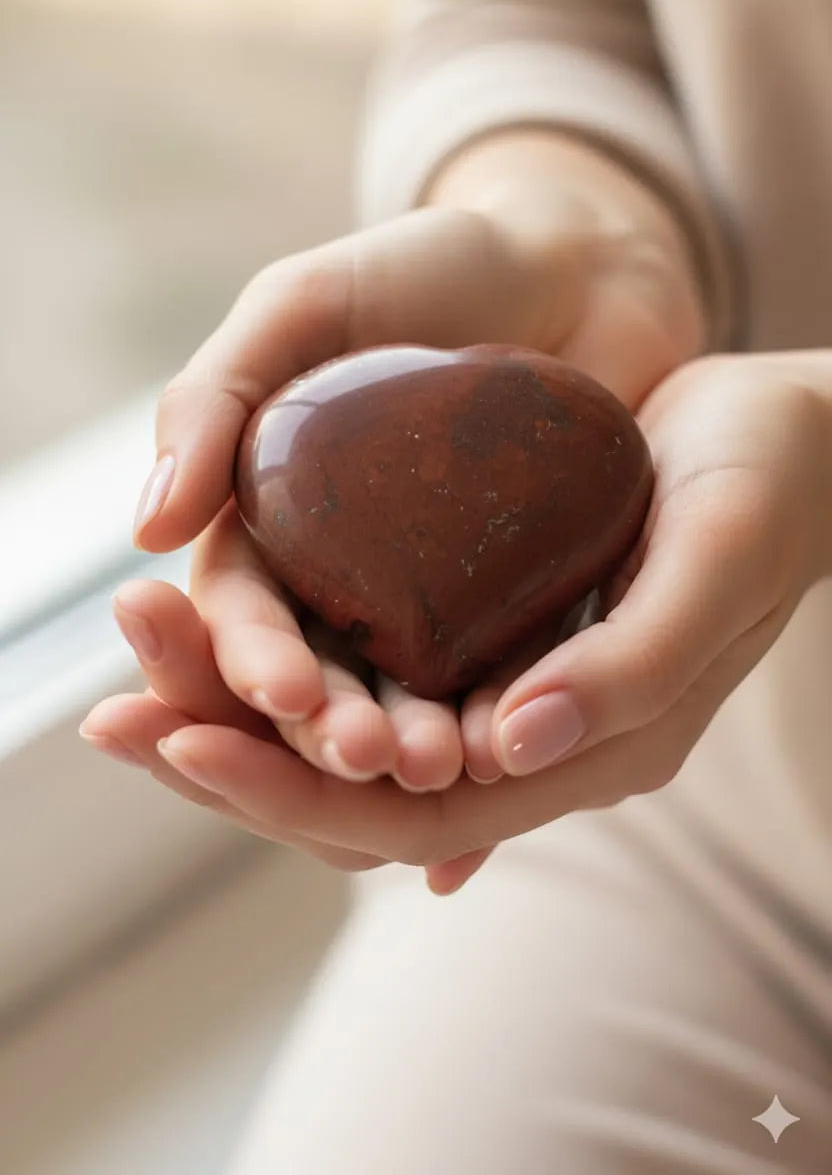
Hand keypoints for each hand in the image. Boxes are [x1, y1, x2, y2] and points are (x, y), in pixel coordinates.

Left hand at [84, 353, 830, 889]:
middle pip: (353, 788)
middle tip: (112, 715)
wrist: (787, 440)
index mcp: (589, 747)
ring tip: (133, 662)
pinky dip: (284, 650)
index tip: (181, 743)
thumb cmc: (762, 491)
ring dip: (235, 704)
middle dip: (230, 756)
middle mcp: (530, 734)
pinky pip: (367, 661)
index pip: (413, 816)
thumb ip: (628, 671)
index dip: (292, 791)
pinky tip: (212, 622)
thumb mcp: (712, 565)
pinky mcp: (482, 623)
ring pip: (346, 727)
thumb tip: (500, 750)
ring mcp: (502, 683)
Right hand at [123, 137, 702, 789]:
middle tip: (368, 755)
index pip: (242, 609)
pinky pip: (500, 676)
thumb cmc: (430, 268)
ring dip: (408, 744)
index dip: (249, 656)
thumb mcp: (306, 306)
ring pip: (404, 696)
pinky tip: (510, 764)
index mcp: (274, 515)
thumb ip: (214, 397)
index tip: (283, 692)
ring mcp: (433, 596)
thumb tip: (145, 526)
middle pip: (319, 674)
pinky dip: (496, 725)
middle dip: (329, 726)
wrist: (576, 263)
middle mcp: (345, 572)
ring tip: (438, 769)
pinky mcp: (517, 603)